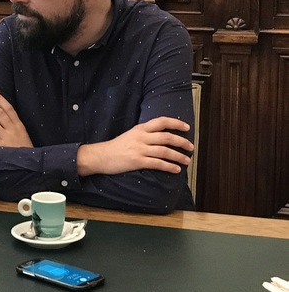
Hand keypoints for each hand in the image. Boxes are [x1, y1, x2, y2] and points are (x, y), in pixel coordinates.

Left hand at [0, 90, 32, 147]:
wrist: (31, 164)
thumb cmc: (26, 152)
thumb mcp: (24, 136)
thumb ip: (15, 128)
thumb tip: (3, 119)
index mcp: (19, 126)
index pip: (9, 109)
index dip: (0, 99)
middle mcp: (13, 130)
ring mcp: (6, 138)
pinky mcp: (1, 148)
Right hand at [77, 117, 193, 176]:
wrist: (100, 156)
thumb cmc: (116, 147)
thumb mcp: (131, 135)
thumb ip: (145, 134)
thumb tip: (162, 137)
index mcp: (140, 129)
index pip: (162, 121)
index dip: (176, 123)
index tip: (187, 128)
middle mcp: (141, 137)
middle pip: (167, 137)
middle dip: (182, 142)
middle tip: (191, 147)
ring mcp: (139, 149)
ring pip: (165, 151)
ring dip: (179, 156)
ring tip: (187, 160)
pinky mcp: (137, 161)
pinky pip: (158, 164)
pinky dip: (169, 167)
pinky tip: (176, 170)